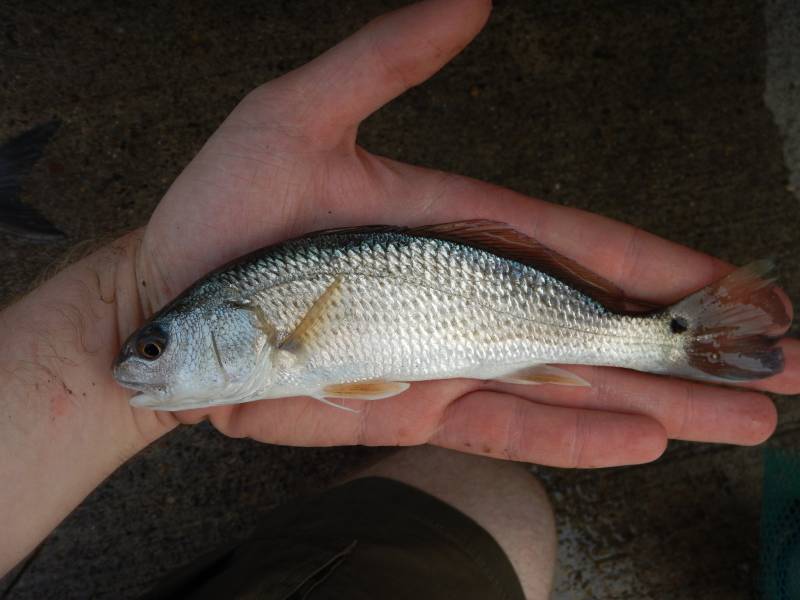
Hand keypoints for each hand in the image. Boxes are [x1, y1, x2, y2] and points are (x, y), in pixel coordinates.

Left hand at [131, 0, 797, 466]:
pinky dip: (577, 436)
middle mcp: (472, 296)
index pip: (583, 244)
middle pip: (603, 323)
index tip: (736, 284)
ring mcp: (451, 358)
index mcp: (462, 225)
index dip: (663, 265)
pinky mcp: (419, 410)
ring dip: (662, 402)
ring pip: (576, 384)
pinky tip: (646, 440)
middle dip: (694, 345)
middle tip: (781, 362)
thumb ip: (387, 61)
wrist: (175, 310)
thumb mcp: (298, 116)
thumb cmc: (226, 214)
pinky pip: (512, 427)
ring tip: (745, 415)